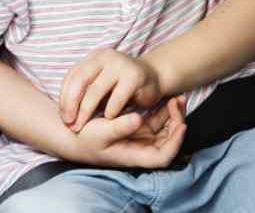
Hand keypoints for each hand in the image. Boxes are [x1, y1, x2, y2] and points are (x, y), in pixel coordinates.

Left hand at [59, 48, 163, 131]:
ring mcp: (120, 64)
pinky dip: (109, 112)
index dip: (64, 98)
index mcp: (94, 57)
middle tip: (69, 124)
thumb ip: (84, 91)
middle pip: (80, 82)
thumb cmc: (121, 86)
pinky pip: (116, 98)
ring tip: (82, 126)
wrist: (154, 77)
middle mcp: (106, 57)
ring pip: (95, 91)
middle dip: (71, 105)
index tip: (63, 118)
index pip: (72, 76)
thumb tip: (64, 114)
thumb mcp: (100, 84)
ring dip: (86, 112)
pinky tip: (108, 120)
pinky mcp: (135, 76)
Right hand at [68, 94, 186, 168]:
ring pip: (165, 129)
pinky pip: (156, 120)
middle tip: (180, 101)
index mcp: (133, 155)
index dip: (175, 143)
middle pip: (168, 141)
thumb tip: (138, 119)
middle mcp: (140, 149)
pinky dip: (164, 111)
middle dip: (178, 122)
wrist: (72, 134)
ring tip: (178, 97)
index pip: (162, 157)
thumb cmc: (84, 138)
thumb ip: (119, 127)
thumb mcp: (100, 133)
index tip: (182, 124)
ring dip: (173, 114)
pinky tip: (167, 97)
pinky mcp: (136, 127)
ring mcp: (140, 138)